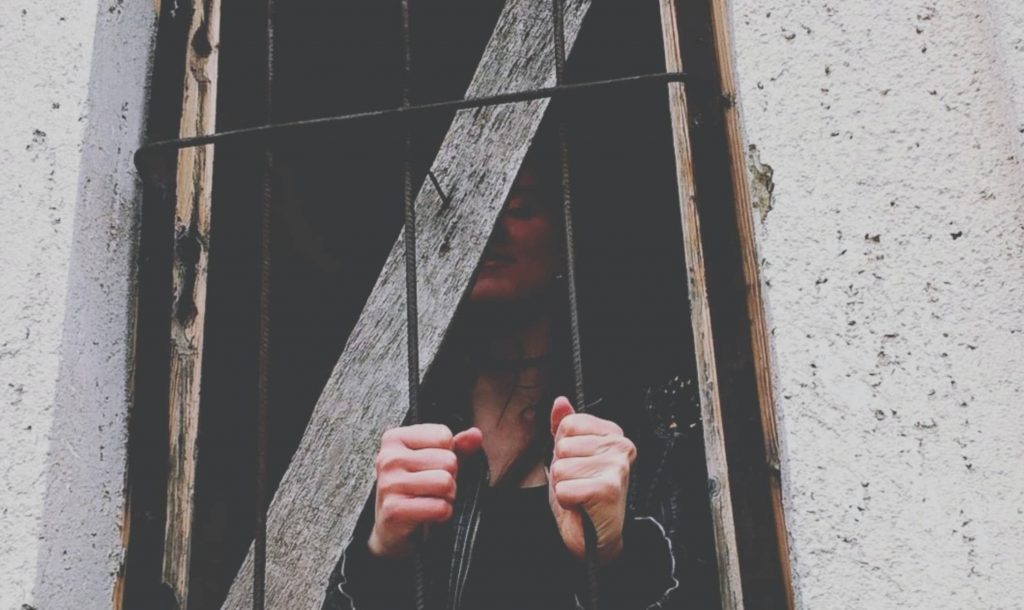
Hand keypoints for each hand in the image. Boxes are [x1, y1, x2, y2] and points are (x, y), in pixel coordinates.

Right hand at [368, 424, 482, 557]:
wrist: (392, 527)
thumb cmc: (417, 487)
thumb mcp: (436, 461)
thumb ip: (458, 445)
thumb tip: (476, 434)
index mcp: (395, 439)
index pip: (444, 436)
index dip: (448, 454)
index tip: (431, 467)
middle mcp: (388, 458)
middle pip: (448, 460)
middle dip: (450, 477)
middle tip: (433, 487)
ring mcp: (389, 484)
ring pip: (445, 482)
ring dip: (448, 495)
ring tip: (433, 498)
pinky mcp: (394, 510)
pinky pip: (440, 507)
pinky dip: (443, 513)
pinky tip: (429, 513)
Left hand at [548, 397, 635, 563]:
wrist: (594, 536)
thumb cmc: (583, 494)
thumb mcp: (569, 455)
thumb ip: (565, 426)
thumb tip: (560, 401)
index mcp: (613, 433)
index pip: (568, 424)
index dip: (564, 449)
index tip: (579, 465)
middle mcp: (621, 446)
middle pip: (562, 446)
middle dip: (563, 469)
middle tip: (580, 483)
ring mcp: (617, 466)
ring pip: (561, 467)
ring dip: (564, 486)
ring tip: (581, 495)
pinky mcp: (609, 489)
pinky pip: (564, 489)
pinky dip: (566, 502)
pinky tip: (583, 506)